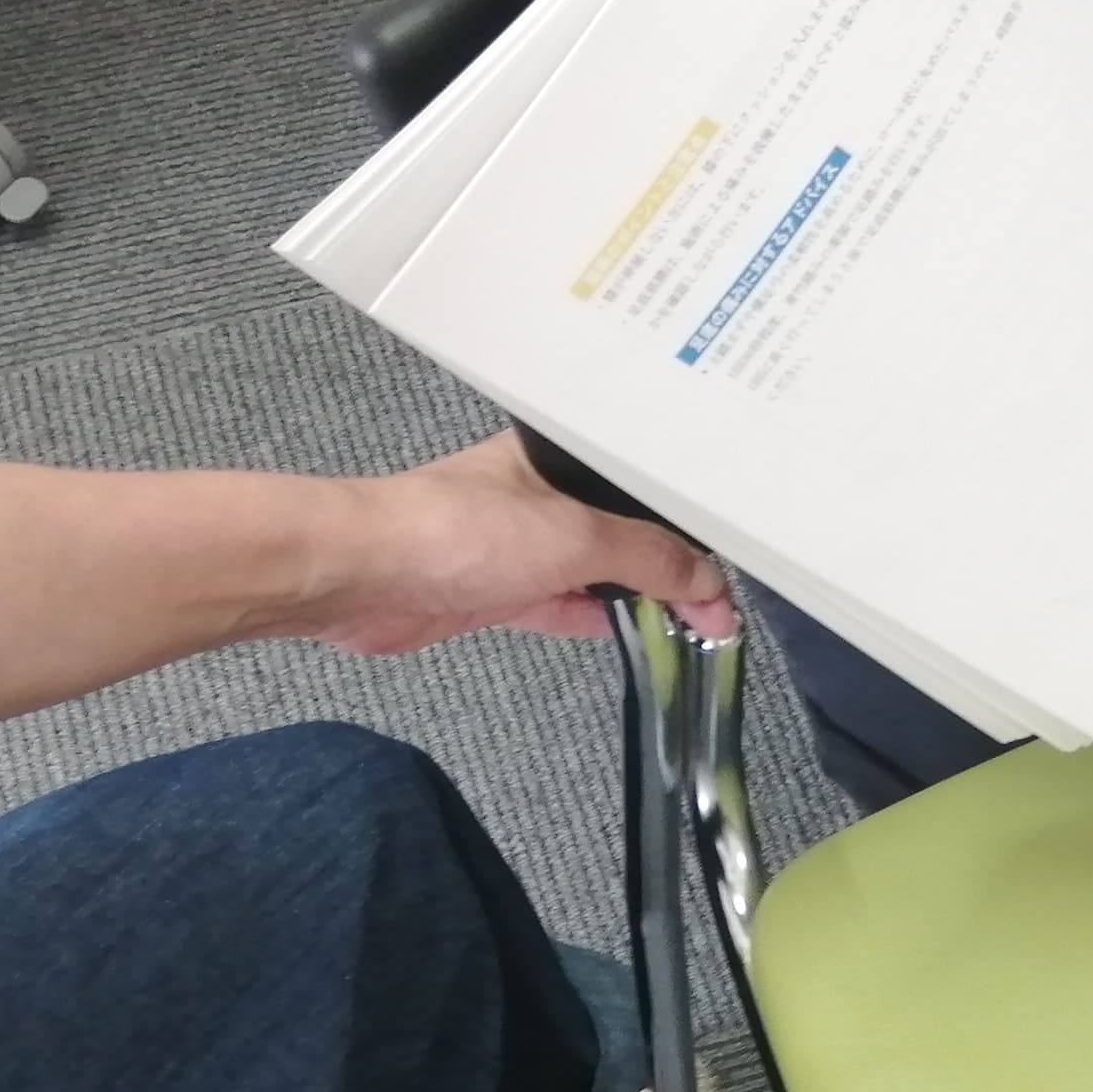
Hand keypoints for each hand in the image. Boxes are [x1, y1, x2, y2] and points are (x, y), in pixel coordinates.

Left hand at [289, 433, 738, 653]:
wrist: (365, 575)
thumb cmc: (458, 530)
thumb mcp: (577, 536)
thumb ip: (649, 559)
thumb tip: (710, 585)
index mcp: (557, 459)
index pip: (641, 486)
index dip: (689, 522)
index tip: (727, 564)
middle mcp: (539, 495)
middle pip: (623, 529)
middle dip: (671, 562)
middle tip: (721, 603)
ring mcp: (517, 545)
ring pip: (596, 570)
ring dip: (637, 595)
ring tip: (694, 622)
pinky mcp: (496, 591)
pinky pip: (564, 605)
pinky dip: (598, 618)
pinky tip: (637, 633)